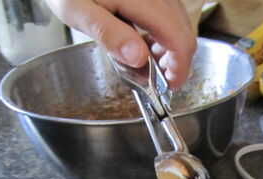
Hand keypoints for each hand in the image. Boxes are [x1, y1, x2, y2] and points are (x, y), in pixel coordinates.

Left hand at [45, 0, 196, 88]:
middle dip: (176, 61)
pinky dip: (164, 33)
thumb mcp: (77, 11)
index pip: (179, 39)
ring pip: (180, 24)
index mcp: (143, 0)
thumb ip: (108, 34)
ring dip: (171, 48)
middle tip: (158, 80)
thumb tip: (139, 58)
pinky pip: (170, 14)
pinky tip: (145, 42)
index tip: (168, 87)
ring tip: (149, 63)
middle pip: (184, 32)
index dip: (179, 68)